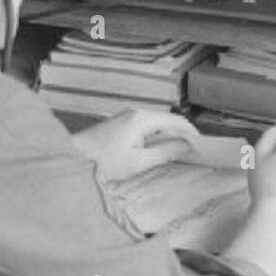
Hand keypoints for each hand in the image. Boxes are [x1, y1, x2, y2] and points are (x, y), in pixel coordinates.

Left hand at [71, 108, 201, 182]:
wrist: (72, 157)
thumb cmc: (104, 162)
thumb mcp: (139, 162)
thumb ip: (165, 153)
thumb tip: (187, 146)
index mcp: (143, 119)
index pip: (177, 121)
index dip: (192, 134)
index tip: (203, 148)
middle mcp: (136, 113)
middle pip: (167, 121)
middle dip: (180, 136)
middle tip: (191, 154)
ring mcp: (126, 117)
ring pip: (156, 125)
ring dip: (166, 138)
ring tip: (174, 156)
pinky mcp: (119, 124)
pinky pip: (144, 128)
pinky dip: (154, 139)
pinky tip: (153, 154)